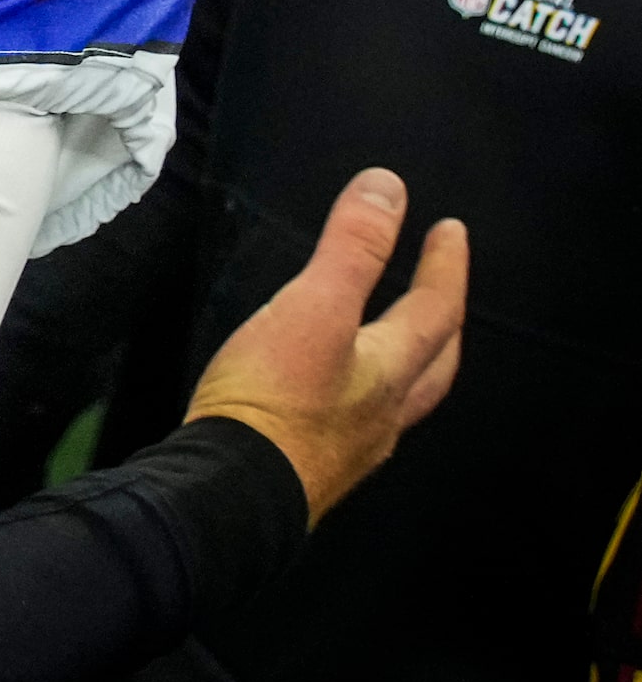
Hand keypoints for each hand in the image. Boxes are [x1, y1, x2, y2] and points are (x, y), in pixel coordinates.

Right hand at [184, 167, 466, 524]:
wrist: (230, 493)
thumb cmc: (275, 399)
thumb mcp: (313, 307)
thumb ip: (351, 248)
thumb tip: (389, 188)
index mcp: (390, 370)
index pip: (435, 310)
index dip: (445, 266)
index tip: (450, 230)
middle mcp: (384, 414)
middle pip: (433, 367)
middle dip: (443, 325)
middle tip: (443, 293)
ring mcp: (351, 448)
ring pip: (399, 402)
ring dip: (408, 369)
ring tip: (396, 348)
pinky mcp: (311, 469)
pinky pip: (356, 427)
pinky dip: (360, 401)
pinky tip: (334, 401)